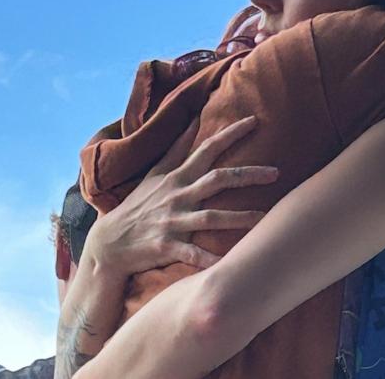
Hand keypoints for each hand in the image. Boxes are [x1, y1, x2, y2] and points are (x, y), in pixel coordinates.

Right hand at [82, 116, 275, 275]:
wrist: (109, 242)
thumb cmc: (138, 205)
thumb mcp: (155, 173)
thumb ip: (177, 147)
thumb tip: (194, 119)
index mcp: (177, 176)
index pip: (207, 149)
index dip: (230, 134)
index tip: (254, 121)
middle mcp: (177, 195)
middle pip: (217, 179)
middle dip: (247, 175)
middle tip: (276, 172)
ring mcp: (172, 221)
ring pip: (211, 217)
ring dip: (239, 218)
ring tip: (264, 218)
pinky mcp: (166, 246)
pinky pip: (192, 253)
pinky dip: (208, 259)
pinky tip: (228, 265)